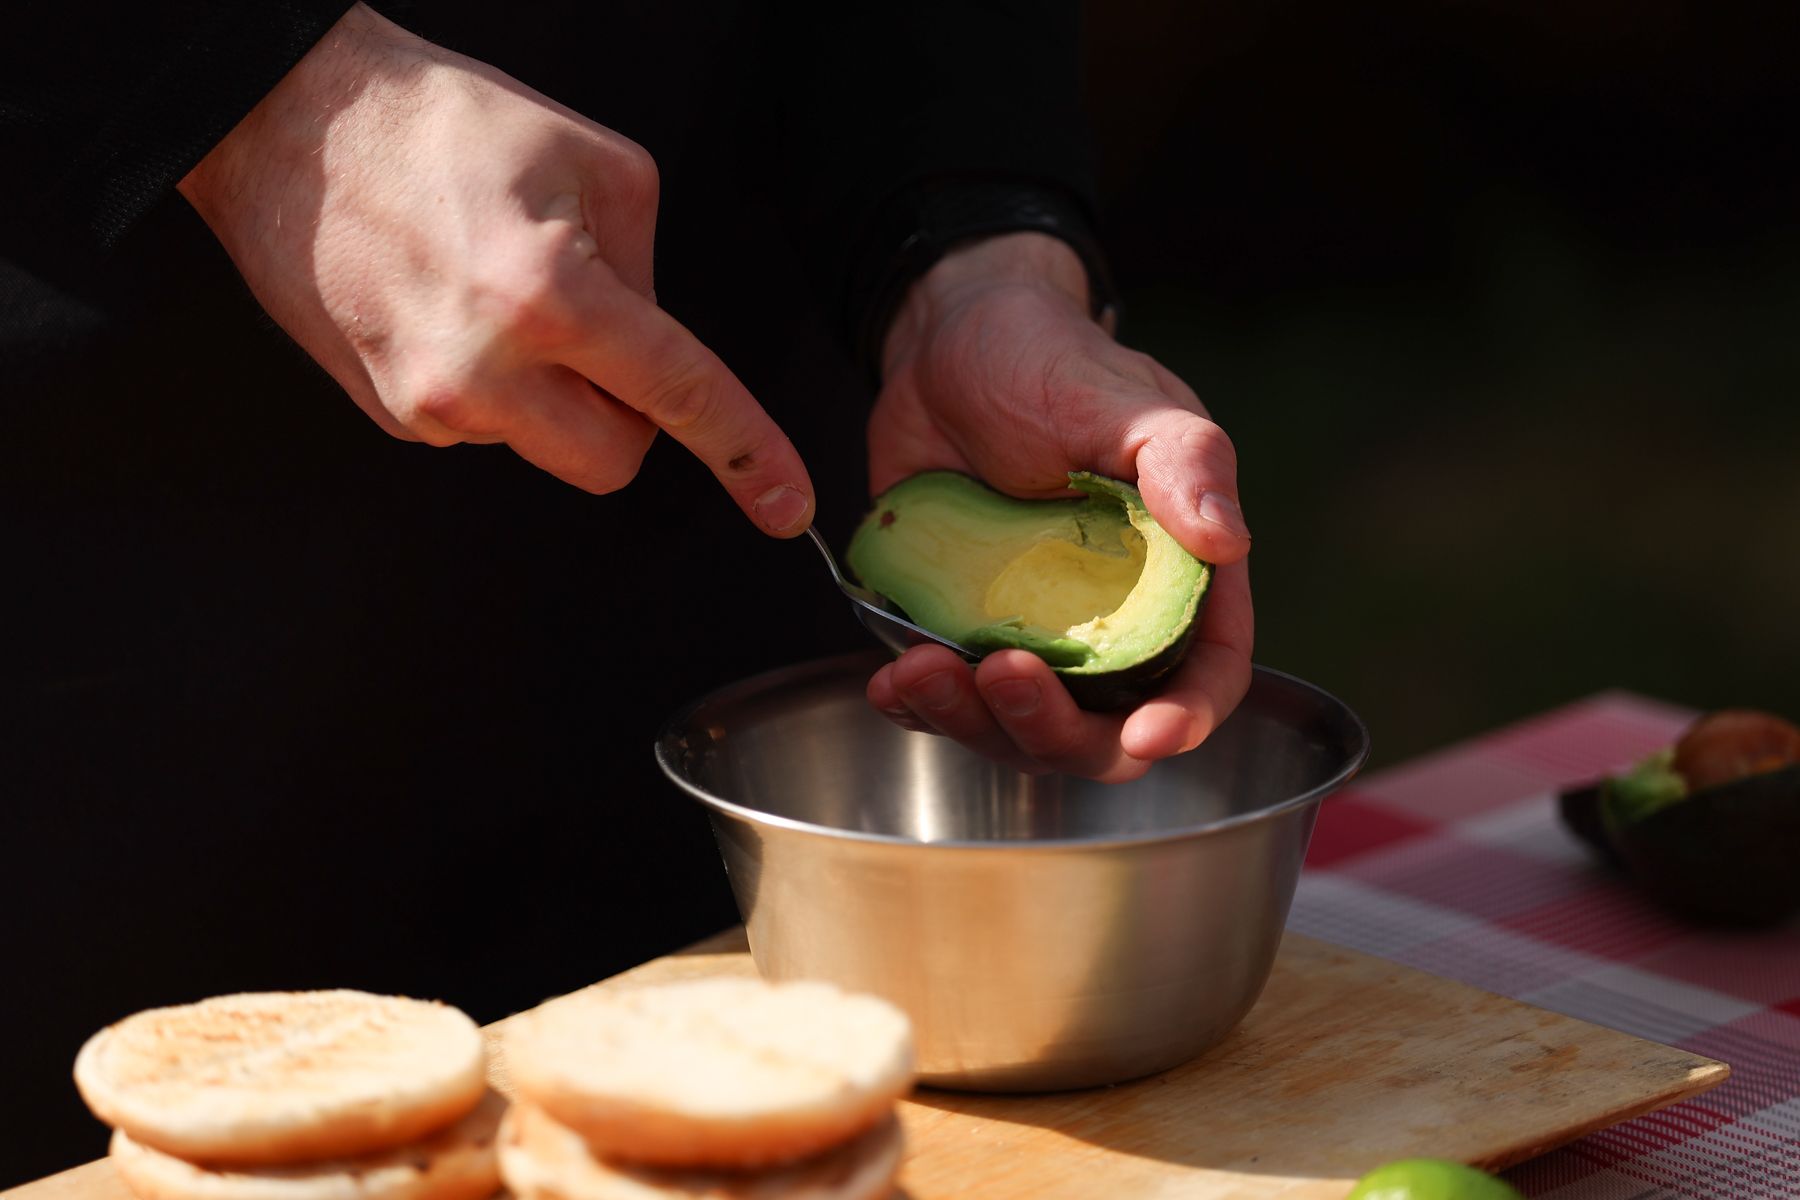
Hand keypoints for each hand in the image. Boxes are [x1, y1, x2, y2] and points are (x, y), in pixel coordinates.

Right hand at [176, 4, 812, 534]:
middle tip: (600, 334)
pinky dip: (496, 387)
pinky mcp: (390, 415)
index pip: (678, 395)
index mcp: (549, 295)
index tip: (784, 502)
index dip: (746, 453)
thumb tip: (658, 343)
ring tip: (502, 298)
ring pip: (546, 446)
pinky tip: (456, 312)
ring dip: (555, 394)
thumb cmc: (437, 123)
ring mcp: (427, 403)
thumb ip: (649, 268)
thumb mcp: (594, 163)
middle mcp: (483, 369)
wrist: (285, 125)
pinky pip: (483, 429)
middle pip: (612, 459)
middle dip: (629, 414)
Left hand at [864, 232, 1253, 781]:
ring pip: (1015, 729)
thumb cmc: (1053, 360)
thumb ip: (1185, 463)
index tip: (1150, 735)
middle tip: (1003, 674)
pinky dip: (919, 706)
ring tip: (921, 670)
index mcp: (1174, 576)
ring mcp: (1032, 633)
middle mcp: (1108, 623)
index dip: (1185, 718)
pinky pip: (946, 700)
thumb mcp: (1126, 400)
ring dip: (972, 721)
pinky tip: (892, 681)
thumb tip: (1229, 540)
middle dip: (1055, 728)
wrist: (947, 345)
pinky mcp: (959, 629)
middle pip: (1103, 731)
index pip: (1204, 674)